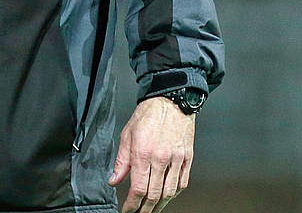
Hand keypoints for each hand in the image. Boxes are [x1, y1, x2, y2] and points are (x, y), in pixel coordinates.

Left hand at [108, 96, 194, 212]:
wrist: (172, 99)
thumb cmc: (149, 114)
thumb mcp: (127, 134)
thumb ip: (121, 160)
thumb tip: (114, 179)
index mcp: (143, 153)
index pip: (138, 188)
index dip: (132, 204)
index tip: (128, 210)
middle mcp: (161, 158)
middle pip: (154, 195)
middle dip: (145, 209)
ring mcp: (176, 159)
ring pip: (169, 192)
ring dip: (160, 205)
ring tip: (153, 209)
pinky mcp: (187, 157)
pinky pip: (183, 182)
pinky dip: (174, 193)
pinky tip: (168, 196)